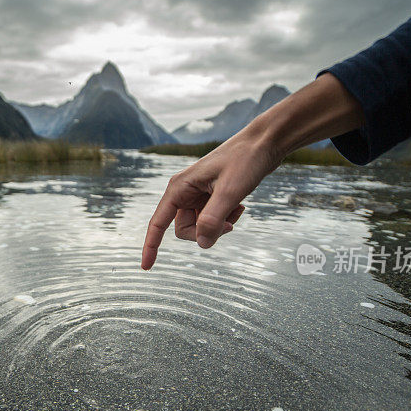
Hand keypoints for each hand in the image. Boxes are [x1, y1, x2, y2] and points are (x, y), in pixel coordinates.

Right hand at [141, 132, 280, 269]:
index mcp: (179, 187)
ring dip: (220, 225)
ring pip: (200, 227)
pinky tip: (240, 206)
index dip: (151, 246)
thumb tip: (202, 244)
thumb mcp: (230, 191)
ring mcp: (198, 194)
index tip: (146, 267)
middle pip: (184, 230)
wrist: (264, 142)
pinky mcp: (211, 196)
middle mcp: (184, 191)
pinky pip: (212, 220)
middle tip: (230, 224)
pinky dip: (226, 218)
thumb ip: (213, 219)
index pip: (158, 223)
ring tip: (238, 209)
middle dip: (206, 233)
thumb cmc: (246, 160)